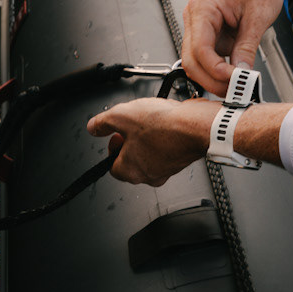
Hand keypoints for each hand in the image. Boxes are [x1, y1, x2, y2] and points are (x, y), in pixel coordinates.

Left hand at [87, 99, 215, 184]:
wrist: (198, 125)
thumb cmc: (164, 126)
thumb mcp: (122, 116)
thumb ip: (103, 123)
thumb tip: (94, 127)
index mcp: (131, 171)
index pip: (112, 166)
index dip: (113, 147)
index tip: (117, 134)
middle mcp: (149, 175)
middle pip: (131, 160)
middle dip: (130, 141)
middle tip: (134, 125)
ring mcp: (167, 169)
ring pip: (149, 154)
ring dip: (147, 137)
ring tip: (151, 120)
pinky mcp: (181, 160)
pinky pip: (166, 149)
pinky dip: (164, 136)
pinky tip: (166, 121)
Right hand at [180, 0, 292, 93]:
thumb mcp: (258, 17)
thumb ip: (246, 47)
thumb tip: (241, 73)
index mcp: (203, 6)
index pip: (199, 48)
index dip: (215, 70)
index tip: (234, 81)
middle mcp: (195, 16)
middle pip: (191, 59)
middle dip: (211, 79)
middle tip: (234, 91)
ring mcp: (199, 25)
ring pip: (196, 61)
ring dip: (214, 76)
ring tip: (237, 85)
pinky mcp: (208, 33)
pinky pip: (207, 57)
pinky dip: (218, 69)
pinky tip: (234, 74)